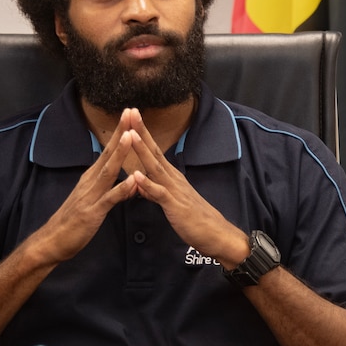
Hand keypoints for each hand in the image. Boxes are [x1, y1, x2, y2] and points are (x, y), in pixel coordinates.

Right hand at [30, 111, 138, 264]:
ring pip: (108, 171)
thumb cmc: (74, 221)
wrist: (53, 241)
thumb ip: (113, 190)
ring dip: (121, 153)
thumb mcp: (95, 201)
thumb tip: (131, 182)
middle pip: (108, 153)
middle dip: (121, 133)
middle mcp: (90, 181)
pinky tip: (133, 181)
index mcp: (92, 177)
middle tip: (130, 112)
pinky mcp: (92, 212)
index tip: (129, 114)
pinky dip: (122, 189)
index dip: (119, 133)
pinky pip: (109, 199)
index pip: (108, 151)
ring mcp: (91, 195)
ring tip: (131, 136)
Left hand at [125, 109, 249, 267]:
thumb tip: (140, 182)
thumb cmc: (193, 218)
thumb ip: (153, 190)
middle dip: (141, 131)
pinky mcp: (175, 205)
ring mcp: (174, 189)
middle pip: (154, 150)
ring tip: (130, 134)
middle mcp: (172, 178)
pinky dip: (147, 184)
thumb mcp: (170, 202)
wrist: (215, 234)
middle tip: (130, 111)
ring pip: (154, 167)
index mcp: (170, 176)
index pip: (154, 150)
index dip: (142, 133)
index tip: (131, 116)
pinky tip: (136, 175)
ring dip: (142, 150)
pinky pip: (159, 193)